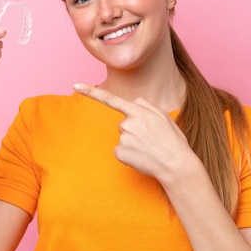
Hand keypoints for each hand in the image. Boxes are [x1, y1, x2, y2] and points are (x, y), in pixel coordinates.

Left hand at [73, 83, 201, 180]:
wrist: (176, 164)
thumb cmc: (172, 141)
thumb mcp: (164, 116)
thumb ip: (147, 106)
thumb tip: (134, 103)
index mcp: (138, 111)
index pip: (111, 99)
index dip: (91, 92)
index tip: (75, 85)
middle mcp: (128, 123)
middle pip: (123, 123)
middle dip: (134, 130)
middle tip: (151, 139)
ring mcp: (122, 138)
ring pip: (122, 138)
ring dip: (132, 143)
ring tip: (148, 148)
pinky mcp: (119, 152)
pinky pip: (120, 151)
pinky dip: (129, 155)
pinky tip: (141, 157)